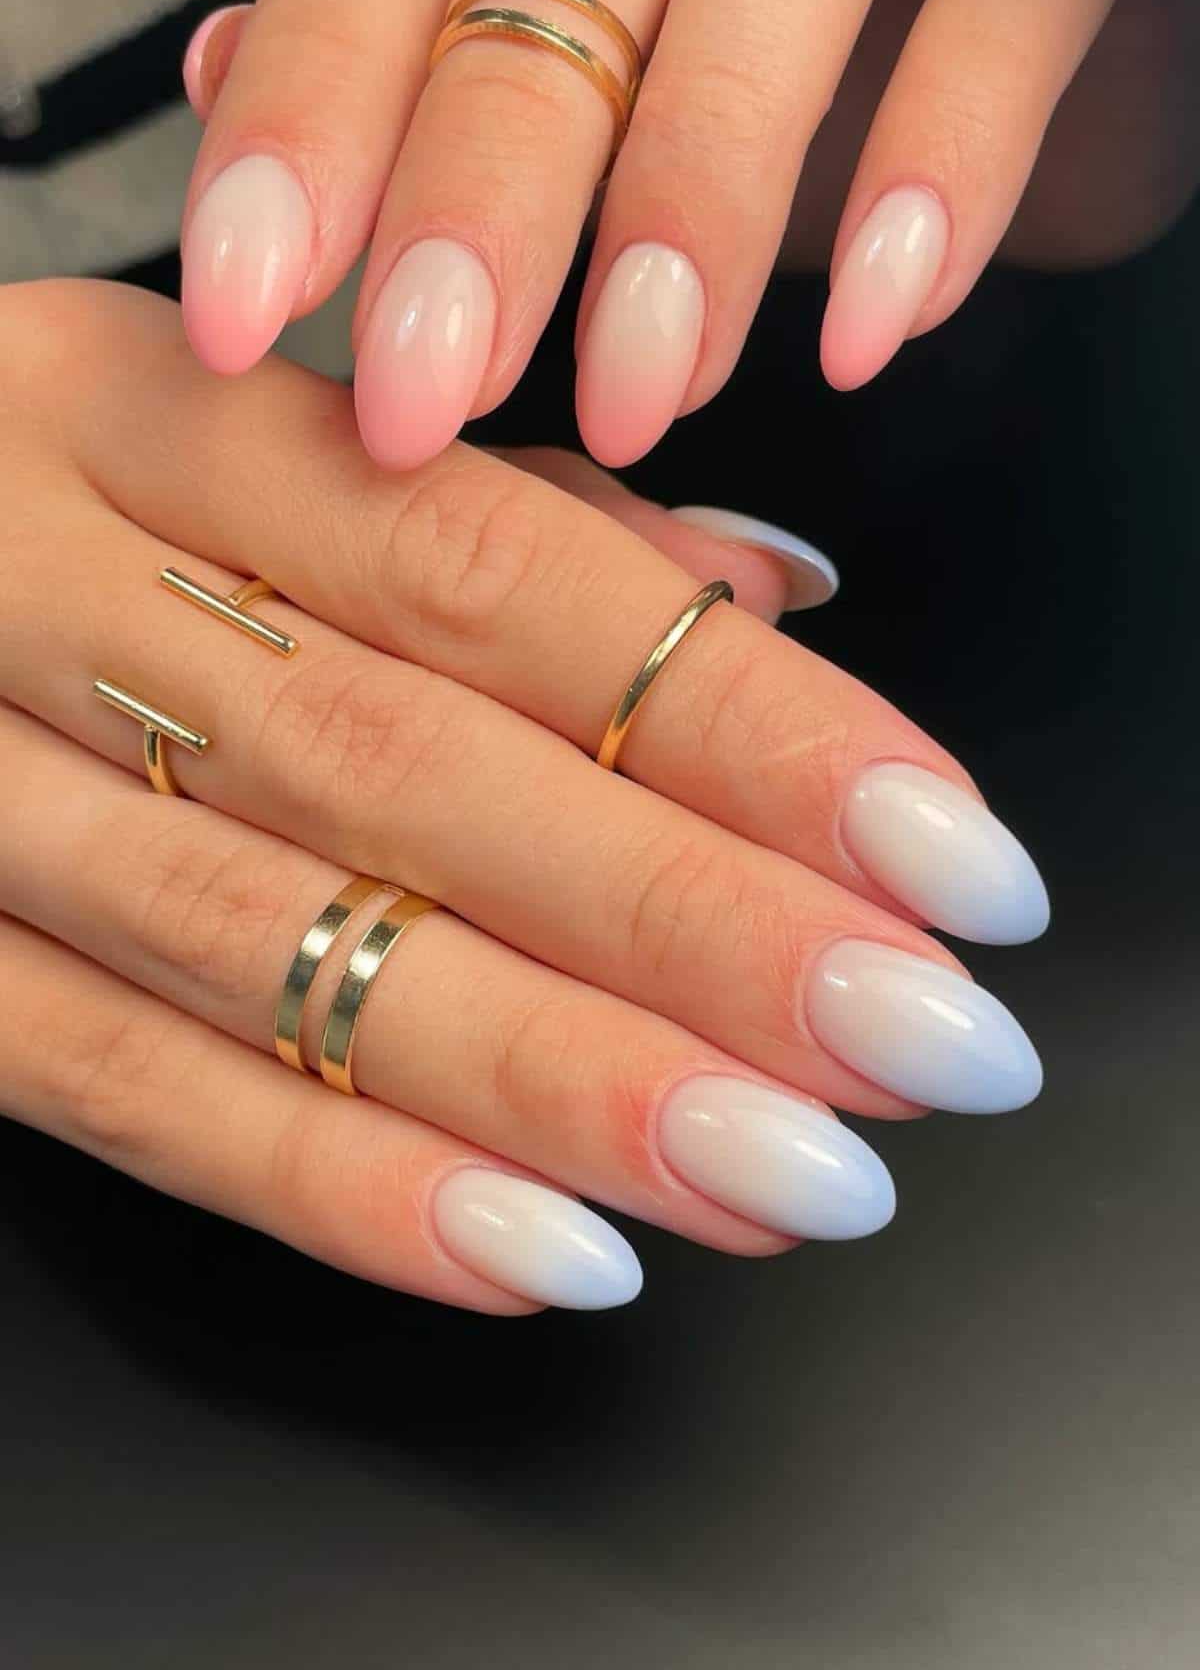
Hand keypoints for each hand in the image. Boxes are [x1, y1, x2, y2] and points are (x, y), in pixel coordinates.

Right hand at [0, 280, 1046, 1312]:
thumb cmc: (41, 489)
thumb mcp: (242, 429)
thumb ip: (491, 514)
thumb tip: (768, 592)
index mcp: (160, 415)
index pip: (506, 570)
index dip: (742, 719)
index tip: (942, 852)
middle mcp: (45, 583)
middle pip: (411, 772)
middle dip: (690, 925)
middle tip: (914, 1042)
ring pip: (274, 952)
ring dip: (553, 1084)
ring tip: (783, 1175)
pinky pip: (115, 1092)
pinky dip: (332, 1185)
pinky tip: (539, 1254)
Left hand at [179, 0, 1198, 470]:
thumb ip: (418, 22)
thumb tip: (220, 80)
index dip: (309, 130)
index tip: (240, 312)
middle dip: (478, 206)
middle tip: (418, 397)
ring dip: (689, 215)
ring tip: (633, 399)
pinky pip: (1012, 2)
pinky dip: (941, 168)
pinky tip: (879, 327)